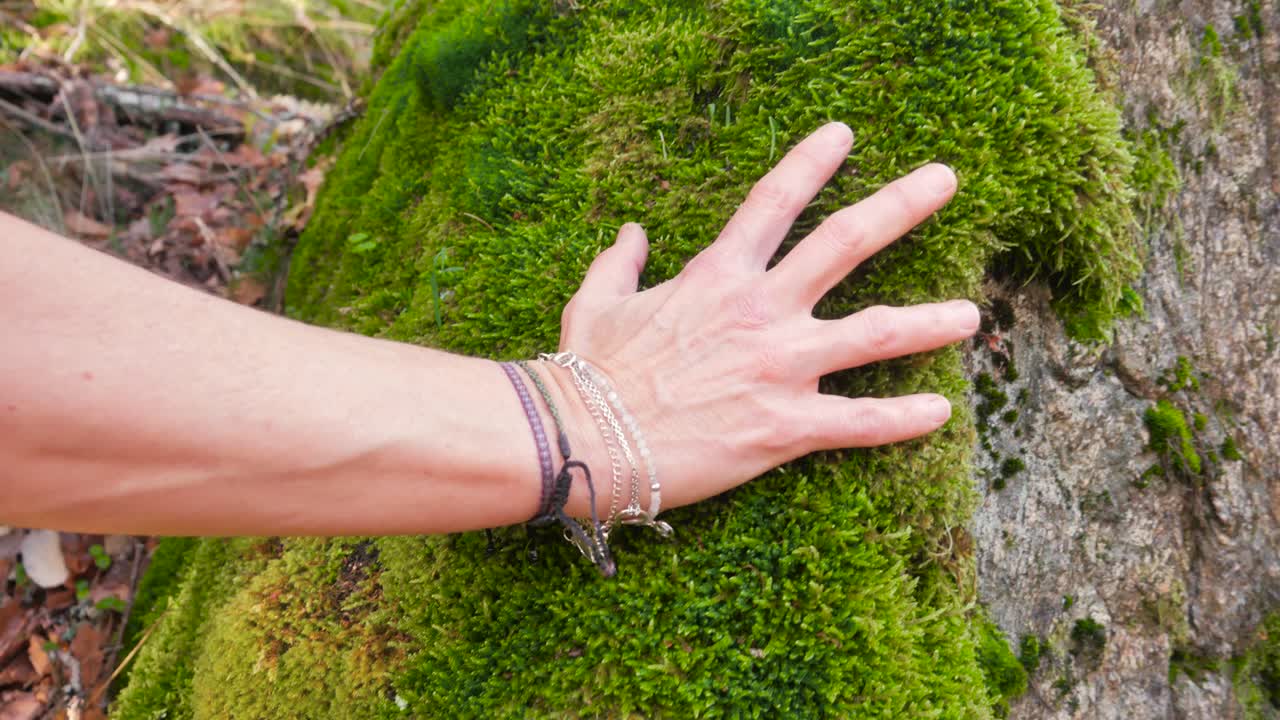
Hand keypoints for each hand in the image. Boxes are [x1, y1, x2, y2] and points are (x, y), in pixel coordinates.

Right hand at [550, 122, 977, 518]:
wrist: (584, 438)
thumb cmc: (586, 372)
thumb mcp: (595, 301)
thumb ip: (620, 261)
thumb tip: (632, 233)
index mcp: (718, 276)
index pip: (774, 202)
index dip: (811, 162)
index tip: (845, 134)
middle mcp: (760, 311)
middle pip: (845, 243)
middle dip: (900, 205)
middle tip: (945, 181)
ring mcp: (779, 367)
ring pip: (875, 332)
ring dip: (929, 321)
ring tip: (970, 316)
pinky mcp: (784, 427)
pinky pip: (859, 422)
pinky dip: (903, 418)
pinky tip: (940, 411)